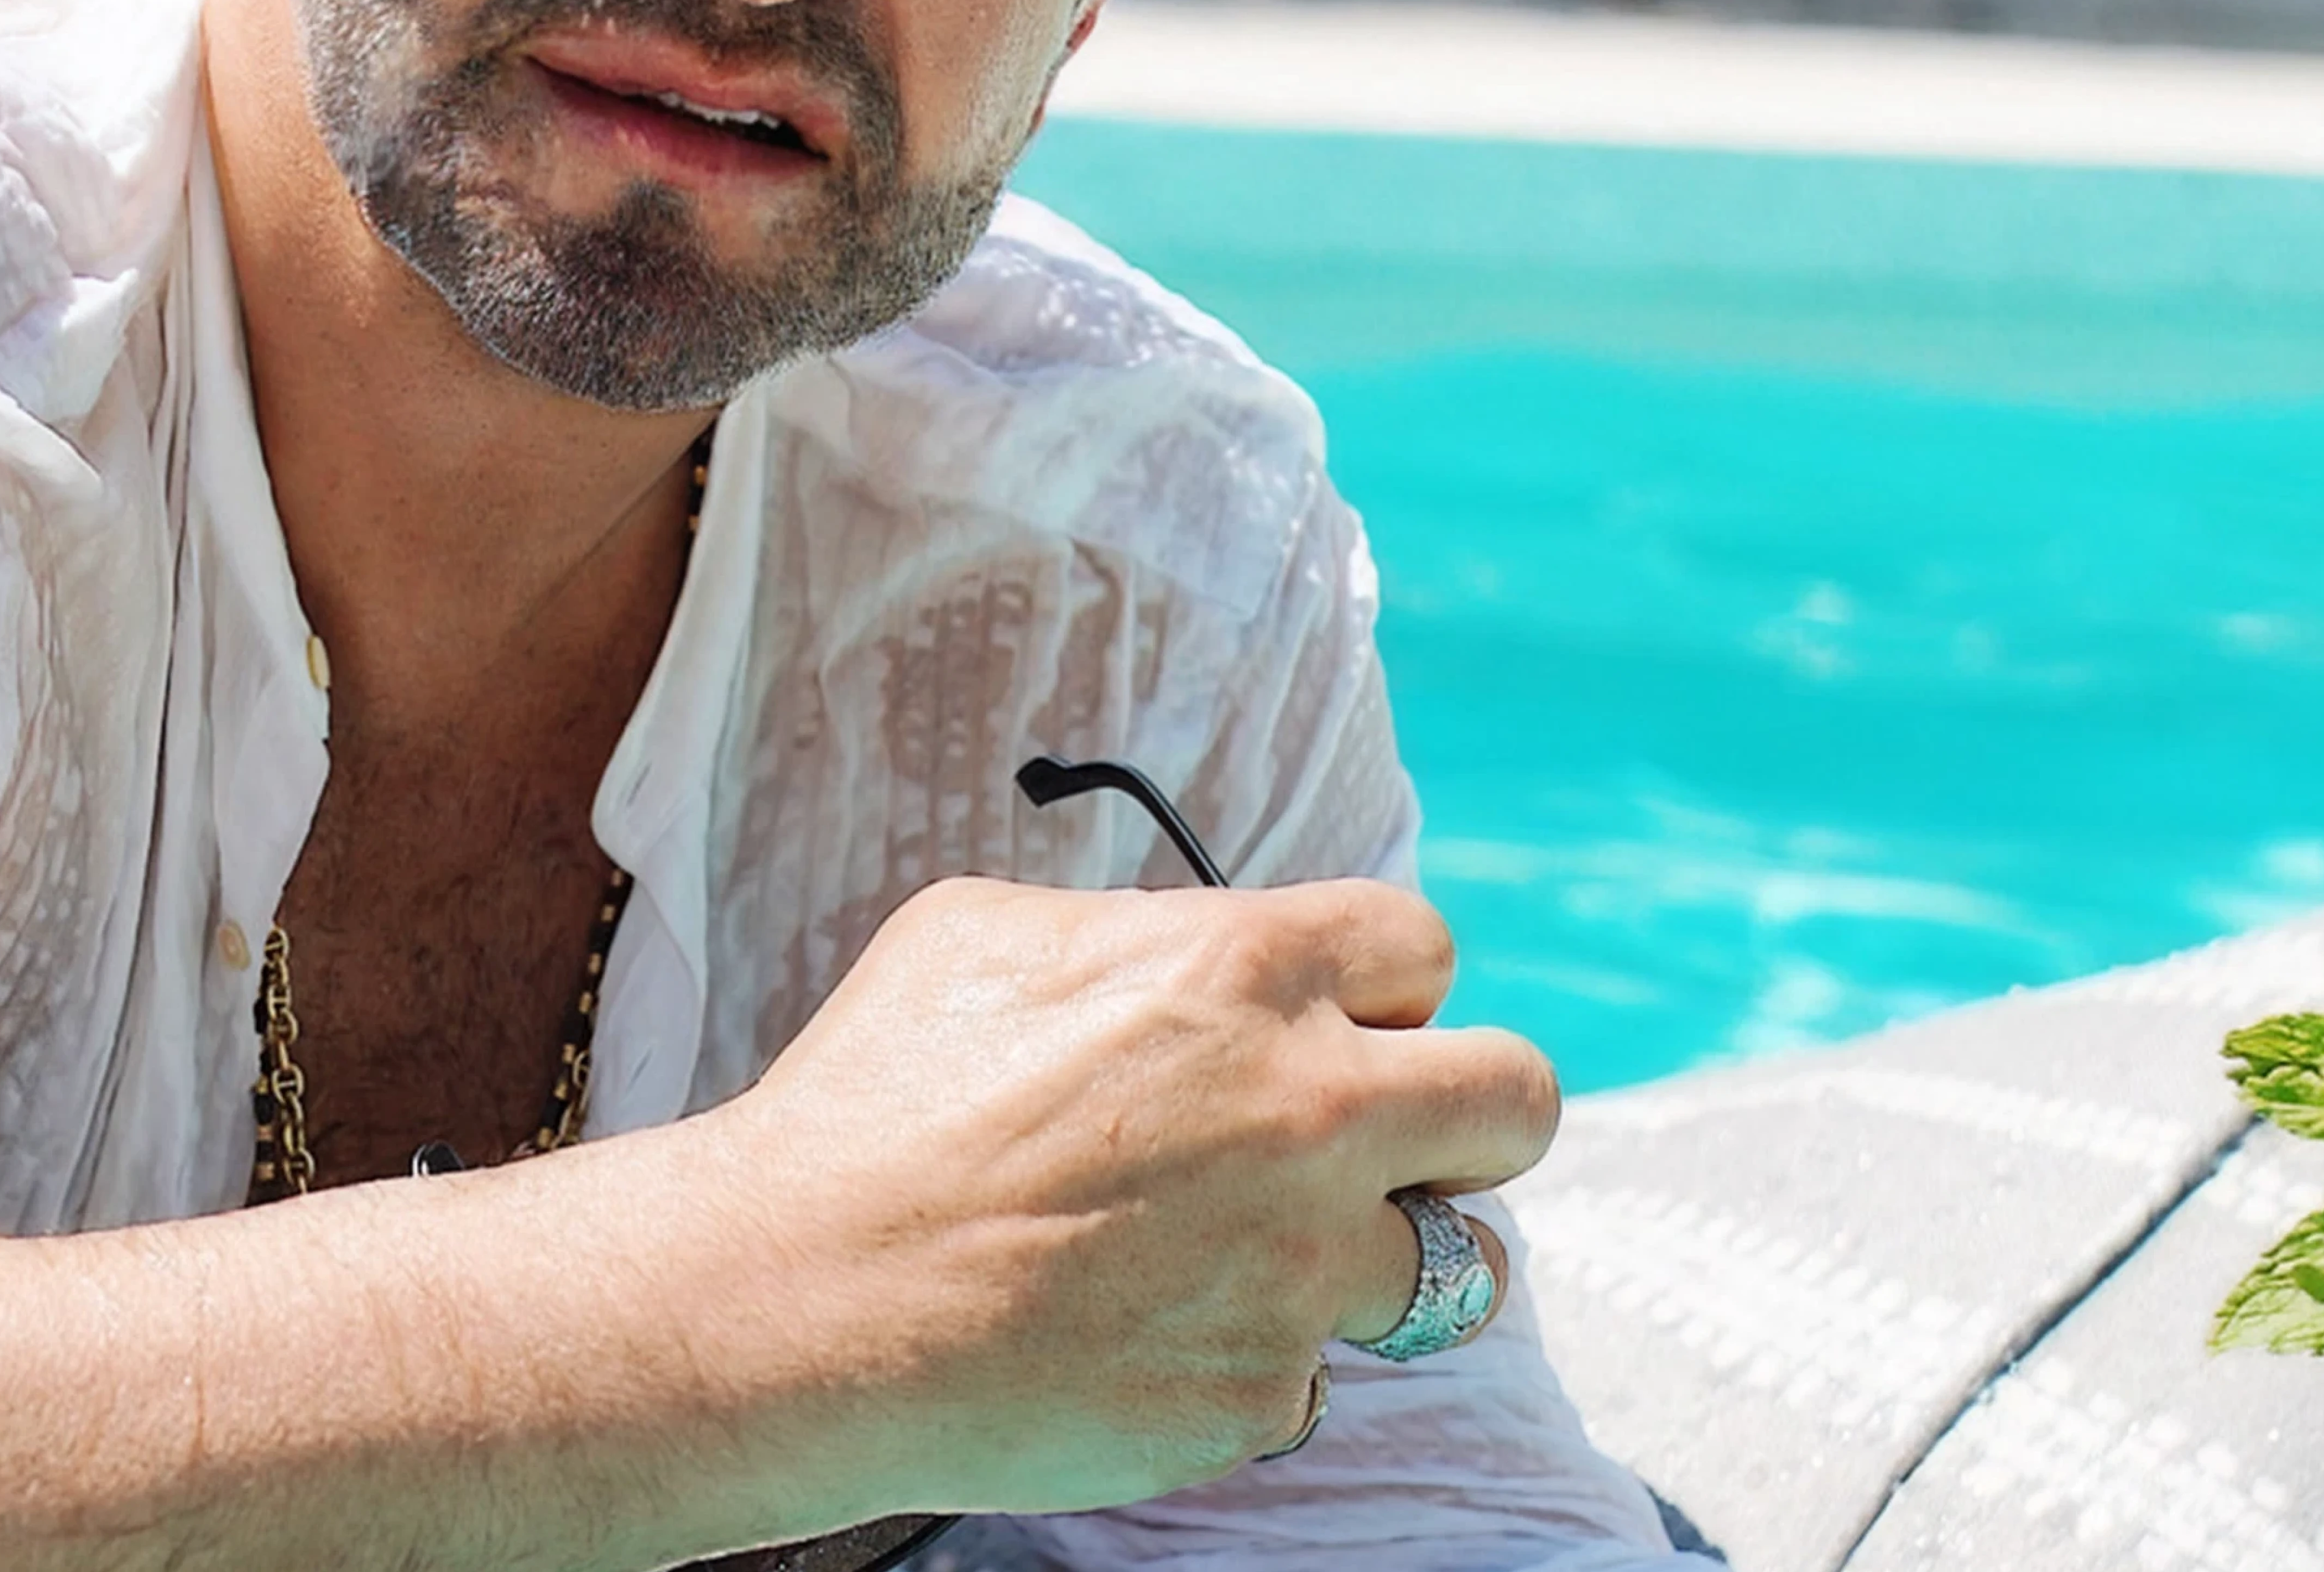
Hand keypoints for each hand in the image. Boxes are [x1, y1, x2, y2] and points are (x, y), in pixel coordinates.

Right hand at [705, 874, 1555, 1515]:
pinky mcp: (1263, 1392)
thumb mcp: (981, 934)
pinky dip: (1241, 1358)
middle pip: (1518, 1101)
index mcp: (1248, 972)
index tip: (1338, 1024)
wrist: (805, 1298)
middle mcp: (1309, 1113)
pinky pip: (1308, 1374)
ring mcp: (1300, 1267)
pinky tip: (1133, 1334)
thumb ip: (1133, 931)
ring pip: (1450, 1268)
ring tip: (1251, 1257)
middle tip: (1392, 1142)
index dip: (1379, 988)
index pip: (1423, 948)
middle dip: (1471, 1117)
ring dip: (1366, 1255)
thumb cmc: (870, 1102)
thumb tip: (1185, 948)